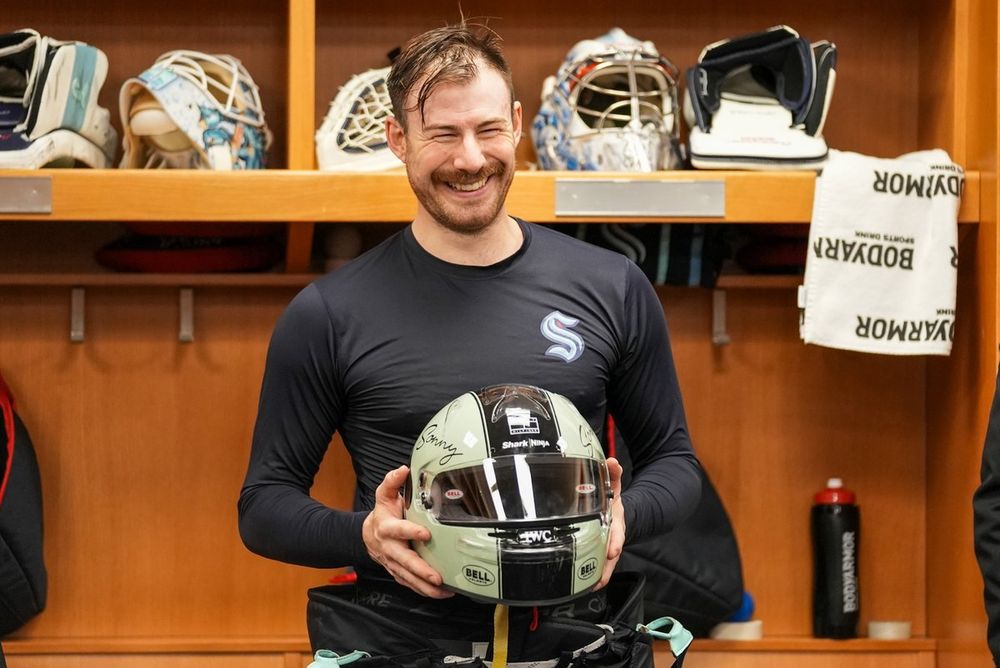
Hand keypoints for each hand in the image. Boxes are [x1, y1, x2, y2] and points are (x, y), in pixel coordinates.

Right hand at [362, 465, 452, 598]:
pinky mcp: (398, 573)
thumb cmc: (383, 514)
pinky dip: (424, 591)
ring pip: (408, 577)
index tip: (426, 534)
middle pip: (405, 561)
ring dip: (424, 586)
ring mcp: (394, 563)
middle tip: (436, 576)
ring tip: (442, 590)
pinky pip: (410, 584)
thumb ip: (392, 482)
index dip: (411, 532)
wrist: (368, 535)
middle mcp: (390, 548)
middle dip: (420, 570)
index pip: (399, 530)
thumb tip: (402, 469)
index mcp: (387, 528)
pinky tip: (440, 593)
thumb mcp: (384, 495)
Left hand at [594, 457, 624, 590]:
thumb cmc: (610, 500)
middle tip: (600, 577)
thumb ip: (613, 474)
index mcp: (616, 520)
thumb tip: (612, 461)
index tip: (613, 550)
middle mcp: (613, 536)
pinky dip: (592, 576)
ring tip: (592, 586)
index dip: (615, 541)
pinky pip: (597, 565)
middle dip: (607, 563)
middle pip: (612, 552)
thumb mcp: (613, 486)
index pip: (618, 532)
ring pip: (605, 563)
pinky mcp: (599, 552)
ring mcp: (607, 545)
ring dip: (600, 574)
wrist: (617, 511)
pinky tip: (584, 587)